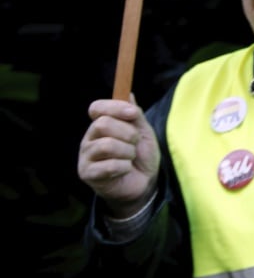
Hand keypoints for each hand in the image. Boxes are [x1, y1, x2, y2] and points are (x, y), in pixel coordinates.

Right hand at [78, 96, 159, 217]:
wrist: (144, 183)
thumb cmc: (141, 156)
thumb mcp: (143, 131)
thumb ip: (135, 114)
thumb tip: (129, 94)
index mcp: (100, 124)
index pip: (96, 108)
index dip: (114, 108)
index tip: (133, 114)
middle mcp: (89, 138)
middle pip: (102, 124)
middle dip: (127, 133)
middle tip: (135, 142)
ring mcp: (86, 156)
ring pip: (107, 145)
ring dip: (127, 152)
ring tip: (130, 158)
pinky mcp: (87, 174)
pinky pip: (109, 165)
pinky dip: (124, 167)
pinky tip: (124, 170)